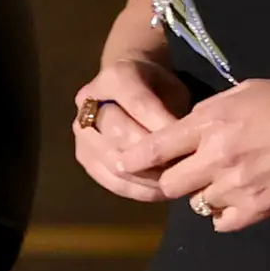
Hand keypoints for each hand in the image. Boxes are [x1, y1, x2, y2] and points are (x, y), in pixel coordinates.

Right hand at [71, 56, 188, 203]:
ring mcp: (82, 131)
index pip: (138, 104)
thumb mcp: (172, 89)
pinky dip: (136, 190)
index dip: (162, 126)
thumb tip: (187, 147)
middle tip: (182, 169)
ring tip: (173, 184)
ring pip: (112, 160)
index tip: (187, 143)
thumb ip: (175, 112)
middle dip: (153, 155)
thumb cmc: (157, 89)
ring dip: (146, 177)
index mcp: (115, 78)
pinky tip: (159, 193)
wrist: (129, 84)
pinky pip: (108, 179)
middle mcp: (89, 102)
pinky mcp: (83, 156)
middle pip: (120, 134)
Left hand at [146, 77, 269, 233]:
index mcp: (211, 122)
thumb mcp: (247, 92)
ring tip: (229, 181)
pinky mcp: (258, 208)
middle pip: (170, 184)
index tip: (125, 164)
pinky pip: (222, 222)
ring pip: (199, 203)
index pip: (155, 147)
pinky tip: (241, 199)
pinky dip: (226, 215)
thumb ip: (211, 112)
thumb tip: (187, 128)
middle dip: (174, 180)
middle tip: (188, 174)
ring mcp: (237, 186)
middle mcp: (217, 156)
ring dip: (207, 195)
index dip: (135, 158)